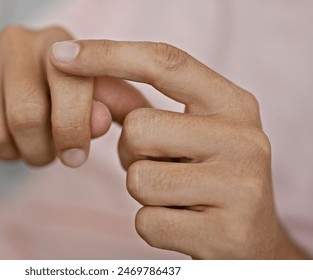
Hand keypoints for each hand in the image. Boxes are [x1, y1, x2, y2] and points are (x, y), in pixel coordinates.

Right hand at [0, 26, 147, 166]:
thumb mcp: (94, 99)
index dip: (74, 132)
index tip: (75, 157)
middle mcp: (16, 39)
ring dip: (10, 152)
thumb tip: (100, 121)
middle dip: (40, 151)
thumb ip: (110, 108)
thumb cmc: (58, 95)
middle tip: (43, 152)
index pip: (70, 89)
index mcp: (59, 42)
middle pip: (25, 117)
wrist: (9, 83)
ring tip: (17, 141)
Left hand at [50, 40, 307, 258]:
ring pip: (138, 179)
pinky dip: (152, 227)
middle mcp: (244, 139)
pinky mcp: (225, 234)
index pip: (164, 64)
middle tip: (164, 168)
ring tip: (177, 197)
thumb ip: (136, 107)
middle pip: (138, 130)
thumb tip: (82, 79)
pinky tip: (184, 226)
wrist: (253, 243)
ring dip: (144, 193)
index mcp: (233, 105)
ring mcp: (239, 188)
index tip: (60, 56)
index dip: (107, 55)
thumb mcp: (184, 135)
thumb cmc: (206, 179)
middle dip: (132, 154)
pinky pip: (146, 223)